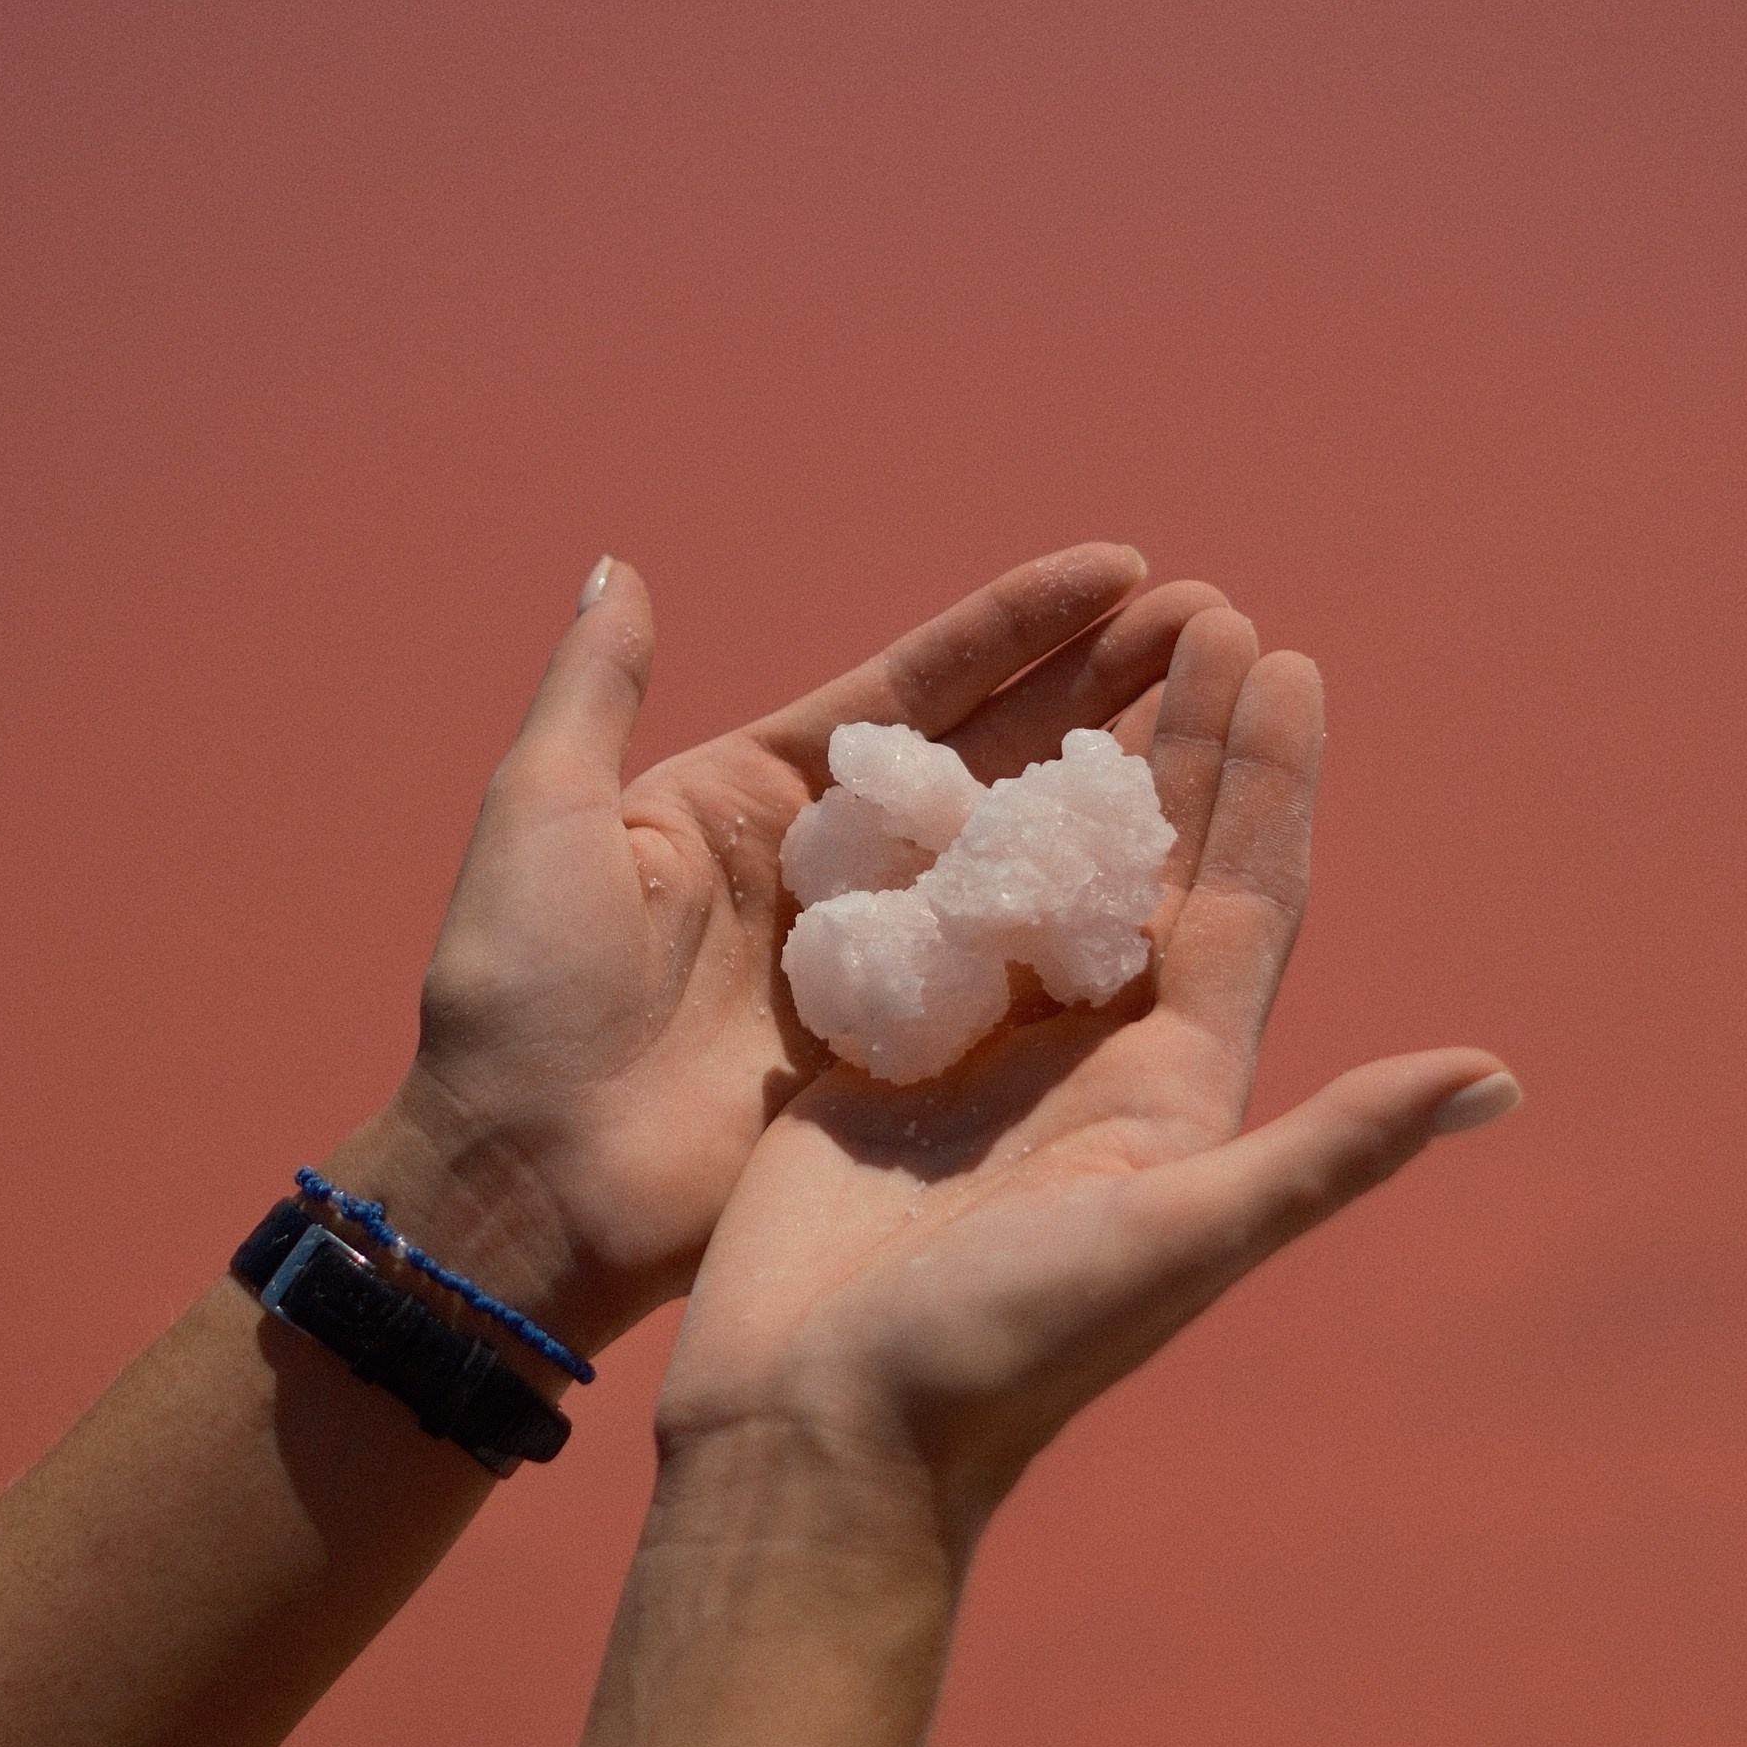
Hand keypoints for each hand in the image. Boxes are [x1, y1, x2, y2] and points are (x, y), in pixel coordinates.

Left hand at [338, 548, 1226, 1357]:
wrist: (521, 1182)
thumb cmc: (517, 997)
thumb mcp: (543, 820)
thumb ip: (593, 690)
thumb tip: (619, 566)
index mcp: (763, 796)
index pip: (917, 686)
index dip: (1021, 627)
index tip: (1123, 564)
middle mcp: (842, 870)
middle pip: (999, 755)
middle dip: (1105, 686)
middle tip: (1214, 621)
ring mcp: (887, 966)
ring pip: (1026, 858)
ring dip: (1121, 790)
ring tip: (1229, 716)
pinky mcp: (909, 1059)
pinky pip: (1015, 980)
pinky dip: (1094, 928)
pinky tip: (1186, 873)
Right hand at [655, 606, 1518, 1551]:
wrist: (820, 1437)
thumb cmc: (1000, 1350)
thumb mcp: (1179, 1238)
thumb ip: (1330, 1149)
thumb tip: (1499, 1077)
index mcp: (1179, 1093)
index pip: (1246, 903)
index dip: (1276, 785)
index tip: (1291, 657)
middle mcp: (1096, 1068)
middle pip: (1158, 868)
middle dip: (1190, 741)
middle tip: (1211, 604)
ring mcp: (989, 1064)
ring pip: (1047, 879)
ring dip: (1077, 766)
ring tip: (1100, 647)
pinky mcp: (887, 1065)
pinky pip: (930, 917)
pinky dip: (947, 830)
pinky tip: (947, 746)